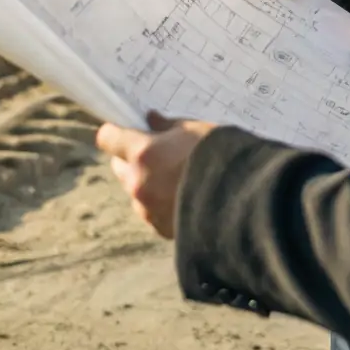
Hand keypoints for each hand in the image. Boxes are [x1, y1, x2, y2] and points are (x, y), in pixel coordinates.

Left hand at [95, 111, 215, 238]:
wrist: (241, 199)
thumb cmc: (219, 155)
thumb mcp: (195, 130)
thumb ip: (168, 126)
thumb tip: (152, 120)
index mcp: (143, 153)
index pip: (108, 138)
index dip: (115, 133)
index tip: (126, 130)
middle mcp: (138, 183)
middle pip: (119, 166)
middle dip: (132, 158)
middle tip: (157, 152)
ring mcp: (147, 209)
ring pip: (134, 191)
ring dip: (146, 183)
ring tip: (175, 178)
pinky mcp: (160, 228)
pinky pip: (151, 211)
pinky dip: (160, 203)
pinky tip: (183, 196)